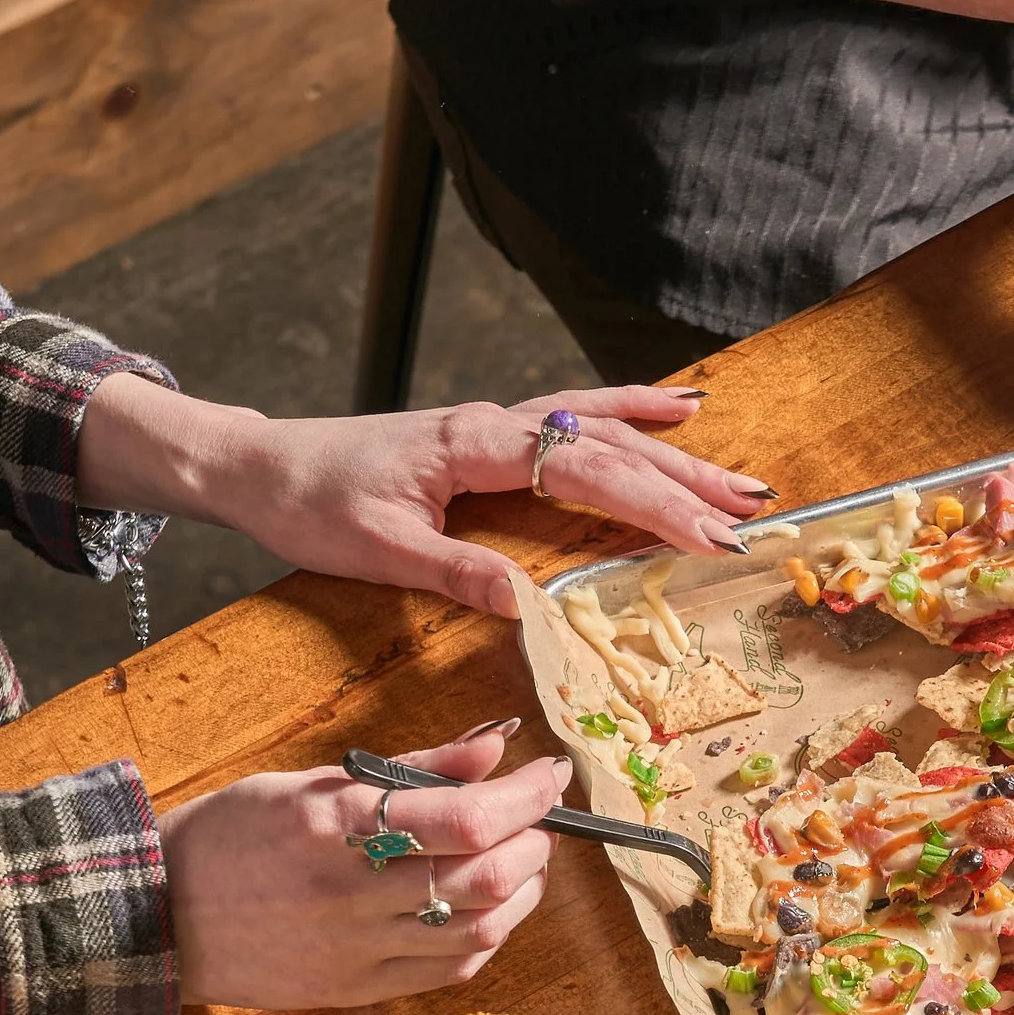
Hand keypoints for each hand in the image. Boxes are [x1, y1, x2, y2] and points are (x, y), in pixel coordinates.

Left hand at [78, 378, 772, 619]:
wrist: (260, 464)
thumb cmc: (312, 503)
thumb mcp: (377, 550)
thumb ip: (456, 569)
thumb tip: (528, 604)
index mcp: (475, 448)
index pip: (585, 472)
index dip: (653, 505)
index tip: (708, 538)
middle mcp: (497, 424)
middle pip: (612, 445)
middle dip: (687, 482)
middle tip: (753, 516)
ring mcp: (499, 424)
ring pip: (605, 429)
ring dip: (676, 454)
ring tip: (741, 479)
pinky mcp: (493, 434)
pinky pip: (578, 417)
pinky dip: (632, 412)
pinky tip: (676, 409)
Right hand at [158, 727, 569, 1007]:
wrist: (159, 914)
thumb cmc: (233, 835)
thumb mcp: (313, 780)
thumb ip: (412, 768)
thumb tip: (496, 745)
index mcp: (335, 824)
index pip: (467, 815)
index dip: (527, 796)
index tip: (549, 775)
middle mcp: (350, 891)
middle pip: (484, 877)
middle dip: (533, 844)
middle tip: (535, 821)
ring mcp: (355, 949)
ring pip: (479, 930)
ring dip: (522, 894)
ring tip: (519, 864)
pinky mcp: (357, 989)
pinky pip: (449, 970)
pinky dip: (487, 937)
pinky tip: (486, 910)